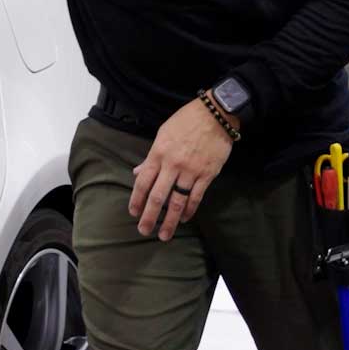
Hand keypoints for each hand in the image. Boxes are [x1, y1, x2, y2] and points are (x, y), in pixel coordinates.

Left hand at [129, 97, 234, 240]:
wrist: (215, 114)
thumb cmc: (186, 121)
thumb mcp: (163, 134)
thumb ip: (150, 157)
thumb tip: (137, 173)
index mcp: (158, 153)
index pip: (143, 182)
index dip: (137, 199)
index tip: (133, 212)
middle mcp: (172, 164)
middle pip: (158, 196)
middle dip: (150, 216)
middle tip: (144, 231)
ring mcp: (190, 171)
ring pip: (177, 201)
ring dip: (170, 220)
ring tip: (164, 235)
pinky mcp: (207, 175)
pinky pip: (196, 197)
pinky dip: (190, 210)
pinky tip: (185, 219)